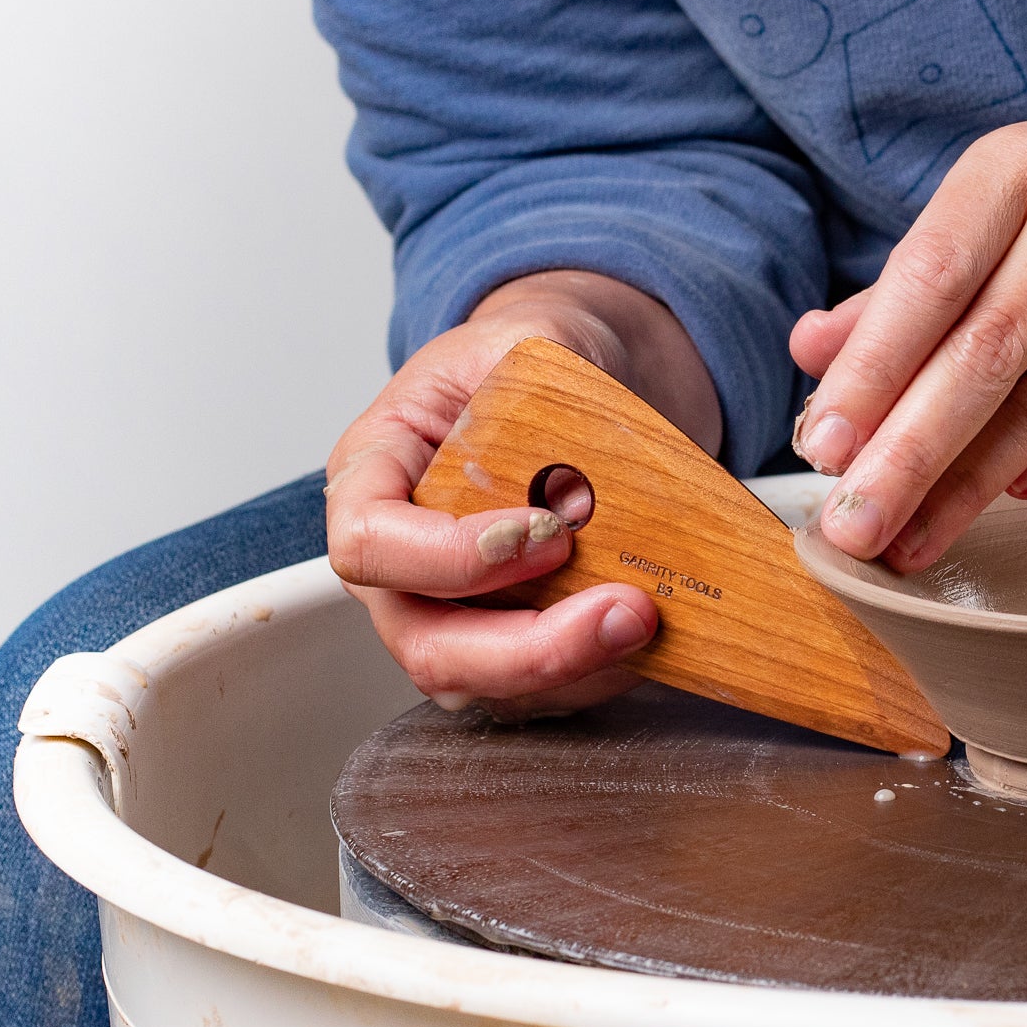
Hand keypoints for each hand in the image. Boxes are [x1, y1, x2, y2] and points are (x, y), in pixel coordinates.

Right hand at [326, 270, 720, 719]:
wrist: (586, 380)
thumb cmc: (533, 359)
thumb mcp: (523, 335)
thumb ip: (533, 385)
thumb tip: (567, 473)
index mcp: (373, 474)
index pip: (370, 545)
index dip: (452, 559)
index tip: (551, 533)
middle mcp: (399, 563)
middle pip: (427, 646)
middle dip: (529, 647)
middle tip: (624, 610)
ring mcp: (451, 613)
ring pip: (488, 685)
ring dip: (577, 670)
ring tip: (651, 617)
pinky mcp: (512, 643)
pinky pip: (543, 690)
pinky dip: (602, 675)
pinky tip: (656, 637)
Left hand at [791, 52, 1026, 570]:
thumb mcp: (1002, 208)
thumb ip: (905, 288)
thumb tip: (810, 349)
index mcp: (1013, 168)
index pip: (925, 279)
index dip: (868, 371)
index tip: (820, 447)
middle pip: (985, 350)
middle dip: (908, 452)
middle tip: (853, 524)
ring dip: (974, 482)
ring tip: (915, 538)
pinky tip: (1014, 497)